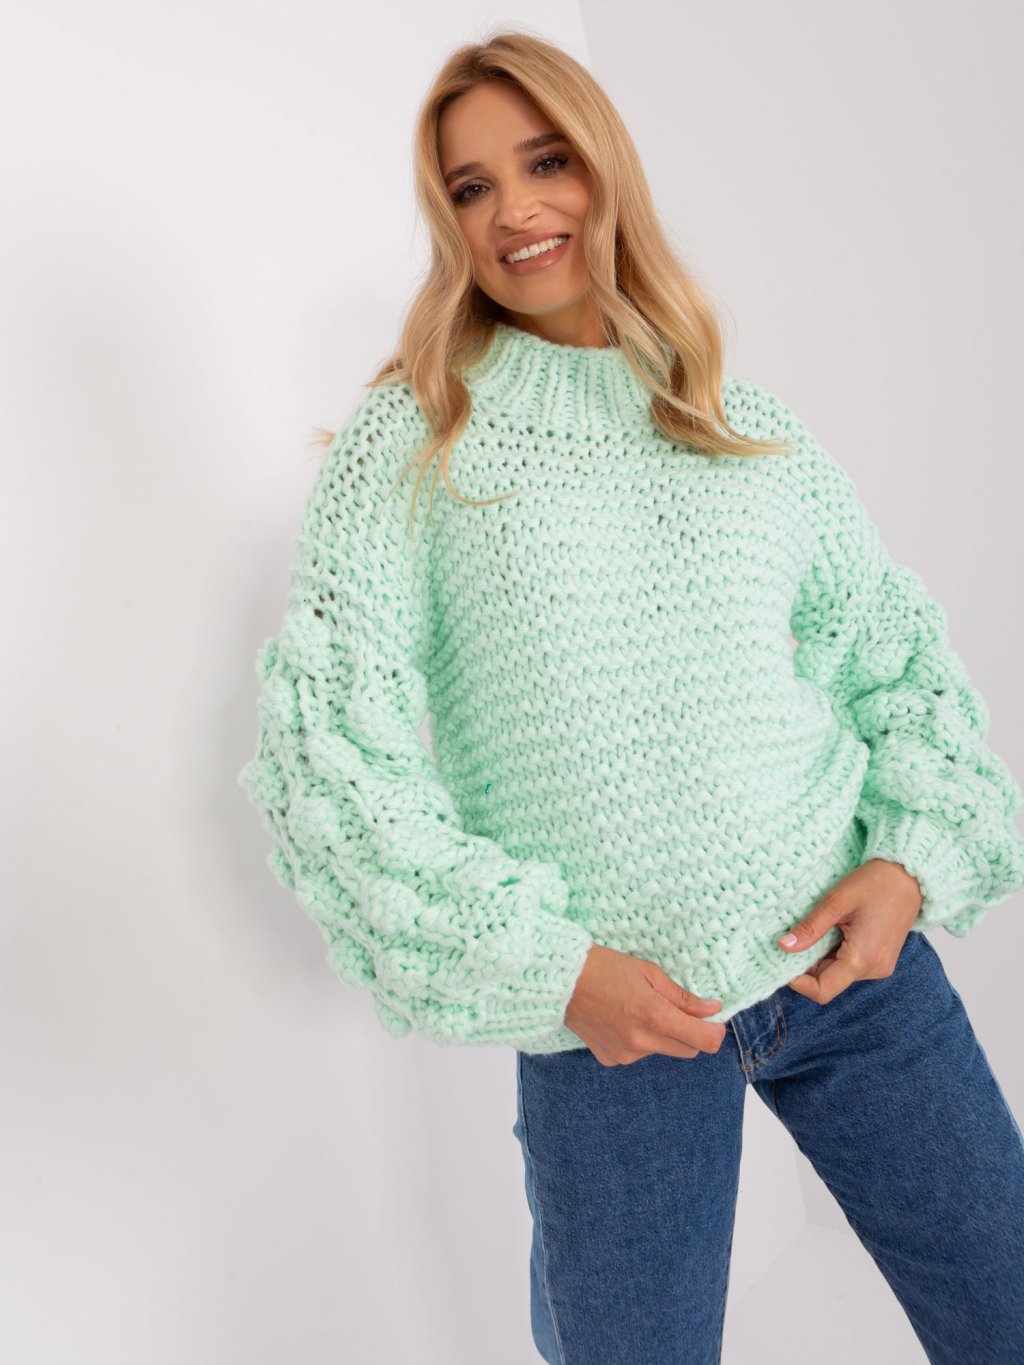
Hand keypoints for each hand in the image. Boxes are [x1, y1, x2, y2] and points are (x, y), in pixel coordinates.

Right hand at [564, 943, 726, 1066]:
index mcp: (656, 1017)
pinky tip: (621, 1019)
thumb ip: (683, 996)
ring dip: (661, 1035)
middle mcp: (642, 1042)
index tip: (713, 1020)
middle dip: (690, 1032)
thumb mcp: (649, 973)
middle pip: (688, 1050)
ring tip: (638, 1008)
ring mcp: (626, 1054)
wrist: (562, 981)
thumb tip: (712, 1008)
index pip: (705, 1042)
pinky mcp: (611, 1059)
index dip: (715, 1032)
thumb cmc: (605, 968)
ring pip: (662, 1050)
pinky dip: (639, 1040)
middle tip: (675, 1008)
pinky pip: (639, 1054)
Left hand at [776, 859, 923, 1004]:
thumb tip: (783, 946)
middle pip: (829, 981)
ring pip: (838, 973)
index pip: (823, 991)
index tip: (783, 959)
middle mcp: (874, 969)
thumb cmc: (876, 883)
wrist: (909, 876)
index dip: (798, 982)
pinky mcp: (881, 958)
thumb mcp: (836, 902)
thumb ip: (810, 928)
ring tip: (817, 928)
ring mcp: (879, 966)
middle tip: (796, 936)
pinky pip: (849, 964)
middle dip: (808, 965)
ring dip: (821, 956)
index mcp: (862, 959)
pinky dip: (834, 952)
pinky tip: (833, 929)